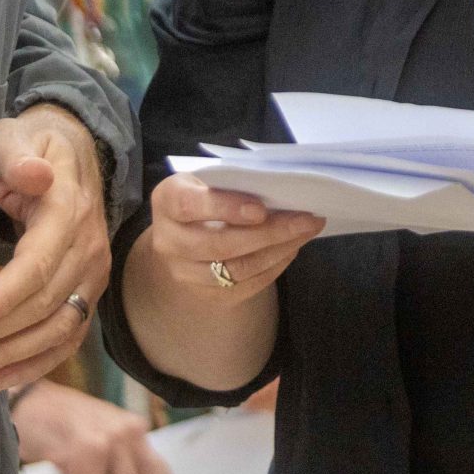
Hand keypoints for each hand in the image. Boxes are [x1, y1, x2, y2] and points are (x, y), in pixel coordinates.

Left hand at [0, 105, 110, 392]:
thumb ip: (17, 157)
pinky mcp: (88, 291)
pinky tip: (3, 381)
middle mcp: (89, 248)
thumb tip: (32, 174)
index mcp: (69, 209)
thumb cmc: (29, 146)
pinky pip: (70, 337)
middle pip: (43, 305)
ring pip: (57, 328)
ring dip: (10, 356)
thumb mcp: (14, 138)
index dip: (2, 299)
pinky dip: (39, 363)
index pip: (37, 265)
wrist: (71, 151)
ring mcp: (93, 273)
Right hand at [143, 173, 324, 304]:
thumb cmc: (202, 195)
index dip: (225, 208)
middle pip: (221, 244)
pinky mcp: (202, 294)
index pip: (190, 205)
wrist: (179, 234)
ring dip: (278, 251)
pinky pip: (243, 287)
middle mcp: (168, 240)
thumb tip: (282, 189)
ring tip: (305, 233)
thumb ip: (234, 182)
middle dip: (270, 233)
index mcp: (167, 200)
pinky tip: (291, 250)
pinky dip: (272, 269)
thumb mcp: (208, 178)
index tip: (261, 209)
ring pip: (236, 269)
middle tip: (306, 220)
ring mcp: (183, 272)